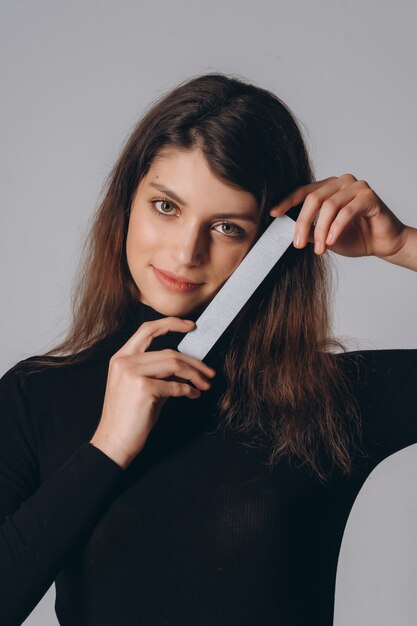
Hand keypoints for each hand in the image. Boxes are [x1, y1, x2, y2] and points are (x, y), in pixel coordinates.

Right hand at [90, 317, 215, 469]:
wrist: (115, 442)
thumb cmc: (130, 417)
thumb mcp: (143, 387)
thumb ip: (161, 372)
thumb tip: (187, 366)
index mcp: (121, 357)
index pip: (148, 330)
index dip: (171, 324)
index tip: (191, 326)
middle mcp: (124, 362)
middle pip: (169, 352)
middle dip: (194, 362)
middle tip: (209, 372)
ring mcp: (132, 374)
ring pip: (174, 365)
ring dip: (195, 375)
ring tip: (205, 384)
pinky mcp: (143, 389)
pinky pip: (175, 386)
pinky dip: (189, 390)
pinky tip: (194, 395)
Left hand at [269, 173, 407, 260]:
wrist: (383, 244)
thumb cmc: (355, 237)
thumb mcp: (324, 236)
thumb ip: (309, 230)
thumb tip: (288, 231)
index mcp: (328, 188)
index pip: (303, 191)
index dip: (287, 202)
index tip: (273, 213)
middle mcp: (341, 182)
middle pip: (313, 199)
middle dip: (303, 223)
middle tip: (298, 244)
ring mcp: (356, 187)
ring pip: (329, 206)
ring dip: (320, 230)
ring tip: (319, 249)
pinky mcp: (369, 196)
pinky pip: (346, 211)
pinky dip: (336, 228)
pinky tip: (331, 241)